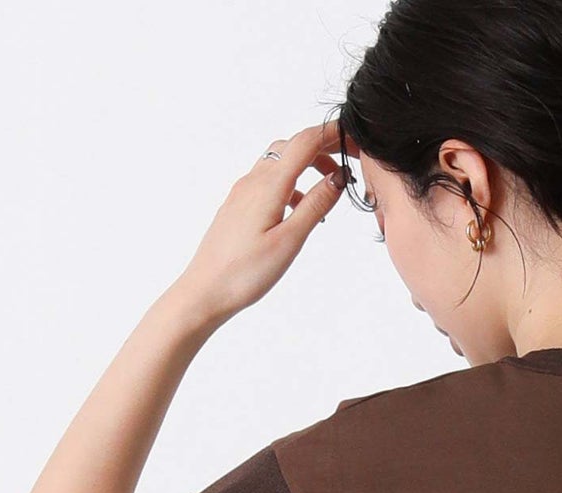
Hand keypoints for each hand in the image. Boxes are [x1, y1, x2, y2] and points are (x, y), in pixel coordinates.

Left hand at [174, 118, 354, 325]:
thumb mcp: (290, 240)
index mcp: (269, 185)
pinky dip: (291, 184)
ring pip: (279, 163)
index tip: (355, 140)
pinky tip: (299, 210)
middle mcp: (253, 181)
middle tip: (348, 163)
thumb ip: (315, 206)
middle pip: (292, 147)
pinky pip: (268, 182)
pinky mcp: (239, 205)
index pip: (305, 142)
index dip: (332, 134)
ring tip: (328, 191)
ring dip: (306, 166)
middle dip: (322, 148)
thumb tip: (338, 177)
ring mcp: (243, 192)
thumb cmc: (246, 272)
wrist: (206, 290)